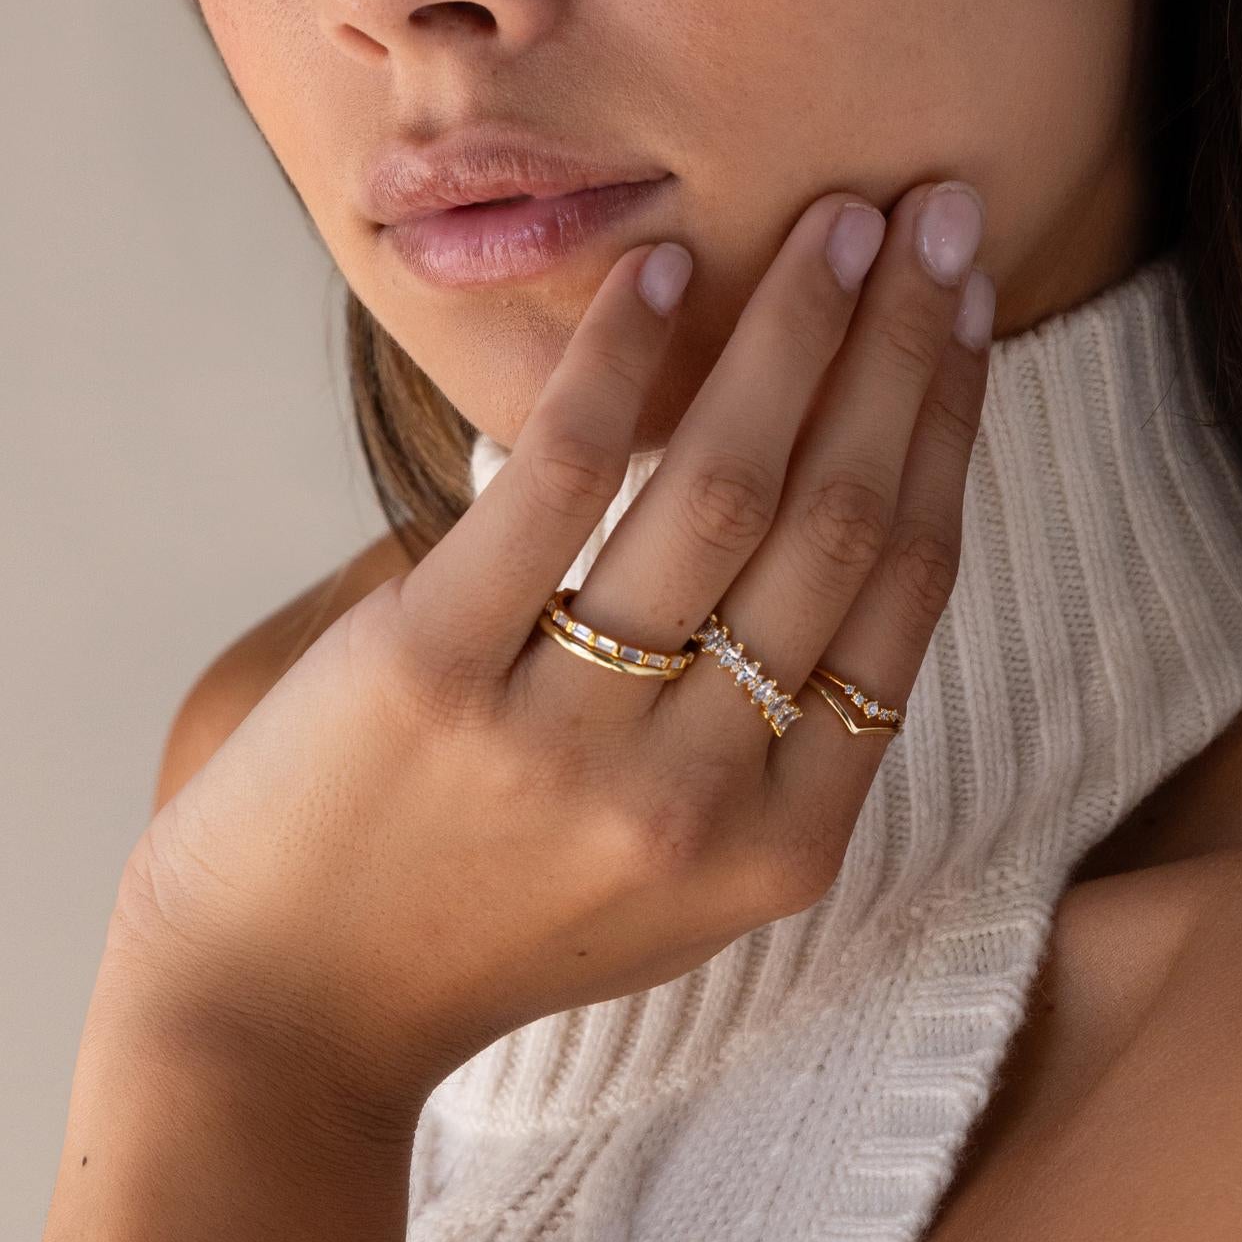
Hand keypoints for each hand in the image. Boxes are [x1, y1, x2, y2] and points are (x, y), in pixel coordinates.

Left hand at [107, 180, 994, 1140]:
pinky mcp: (437, 672)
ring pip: (732, 491)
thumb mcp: (672, 878)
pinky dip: (623, 359)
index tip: (965, 310)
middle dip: (904, 348)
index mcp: (783, 847)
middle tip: (937, 215)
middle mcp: (700, 798)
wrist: (276, 1025)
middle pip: (843, 523)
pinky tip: (661, 274)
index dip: (947, 429)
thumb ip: (756, 729)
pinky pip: (564, 476)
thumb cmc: (474, 924)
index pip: (904, 594)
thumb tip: (804, 500)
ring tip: (835, 221)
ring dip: (798, 331)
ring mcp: (570, 740)